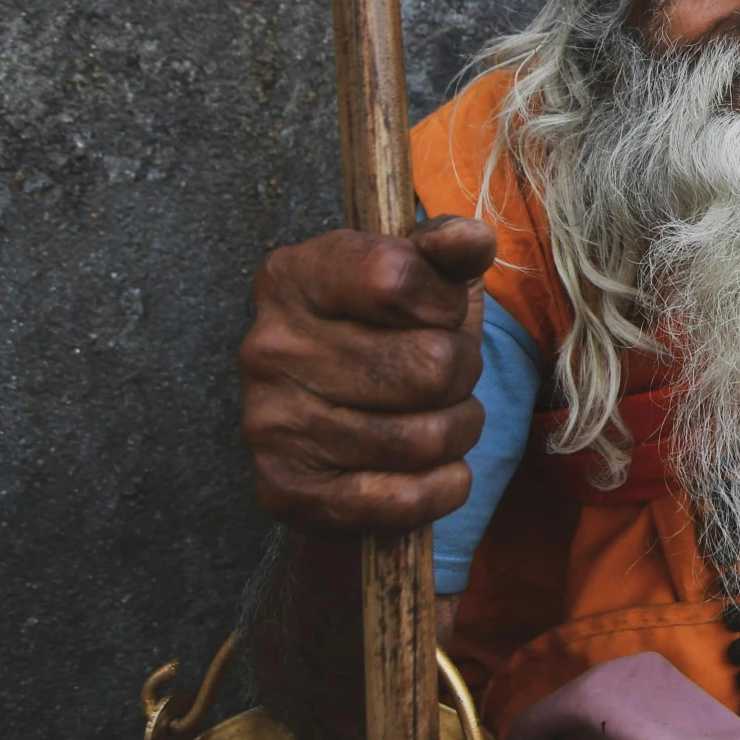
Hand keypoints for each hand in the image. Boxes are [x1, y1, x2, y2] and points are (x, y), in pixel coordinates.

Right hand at [238, 216, 496, 533]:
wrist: (335, 433)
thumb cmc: (388, 339)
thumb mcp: (420, 279)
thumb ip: (447, 250)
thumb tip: (471, 239)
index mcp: (293, 277)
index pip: (399, 277)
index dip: (445, 301)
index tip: (437, 313)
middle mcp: (268, 347)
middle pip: (431, 365)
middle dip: (462, 373)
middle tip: (446, 376)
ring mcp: (270, 423)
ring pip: (428, 437)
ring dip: (458, 430)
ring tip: (437, 417)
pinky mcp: (287, 491)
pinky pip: (407, 499)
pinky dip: (444, 487)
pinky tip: (433, 469)